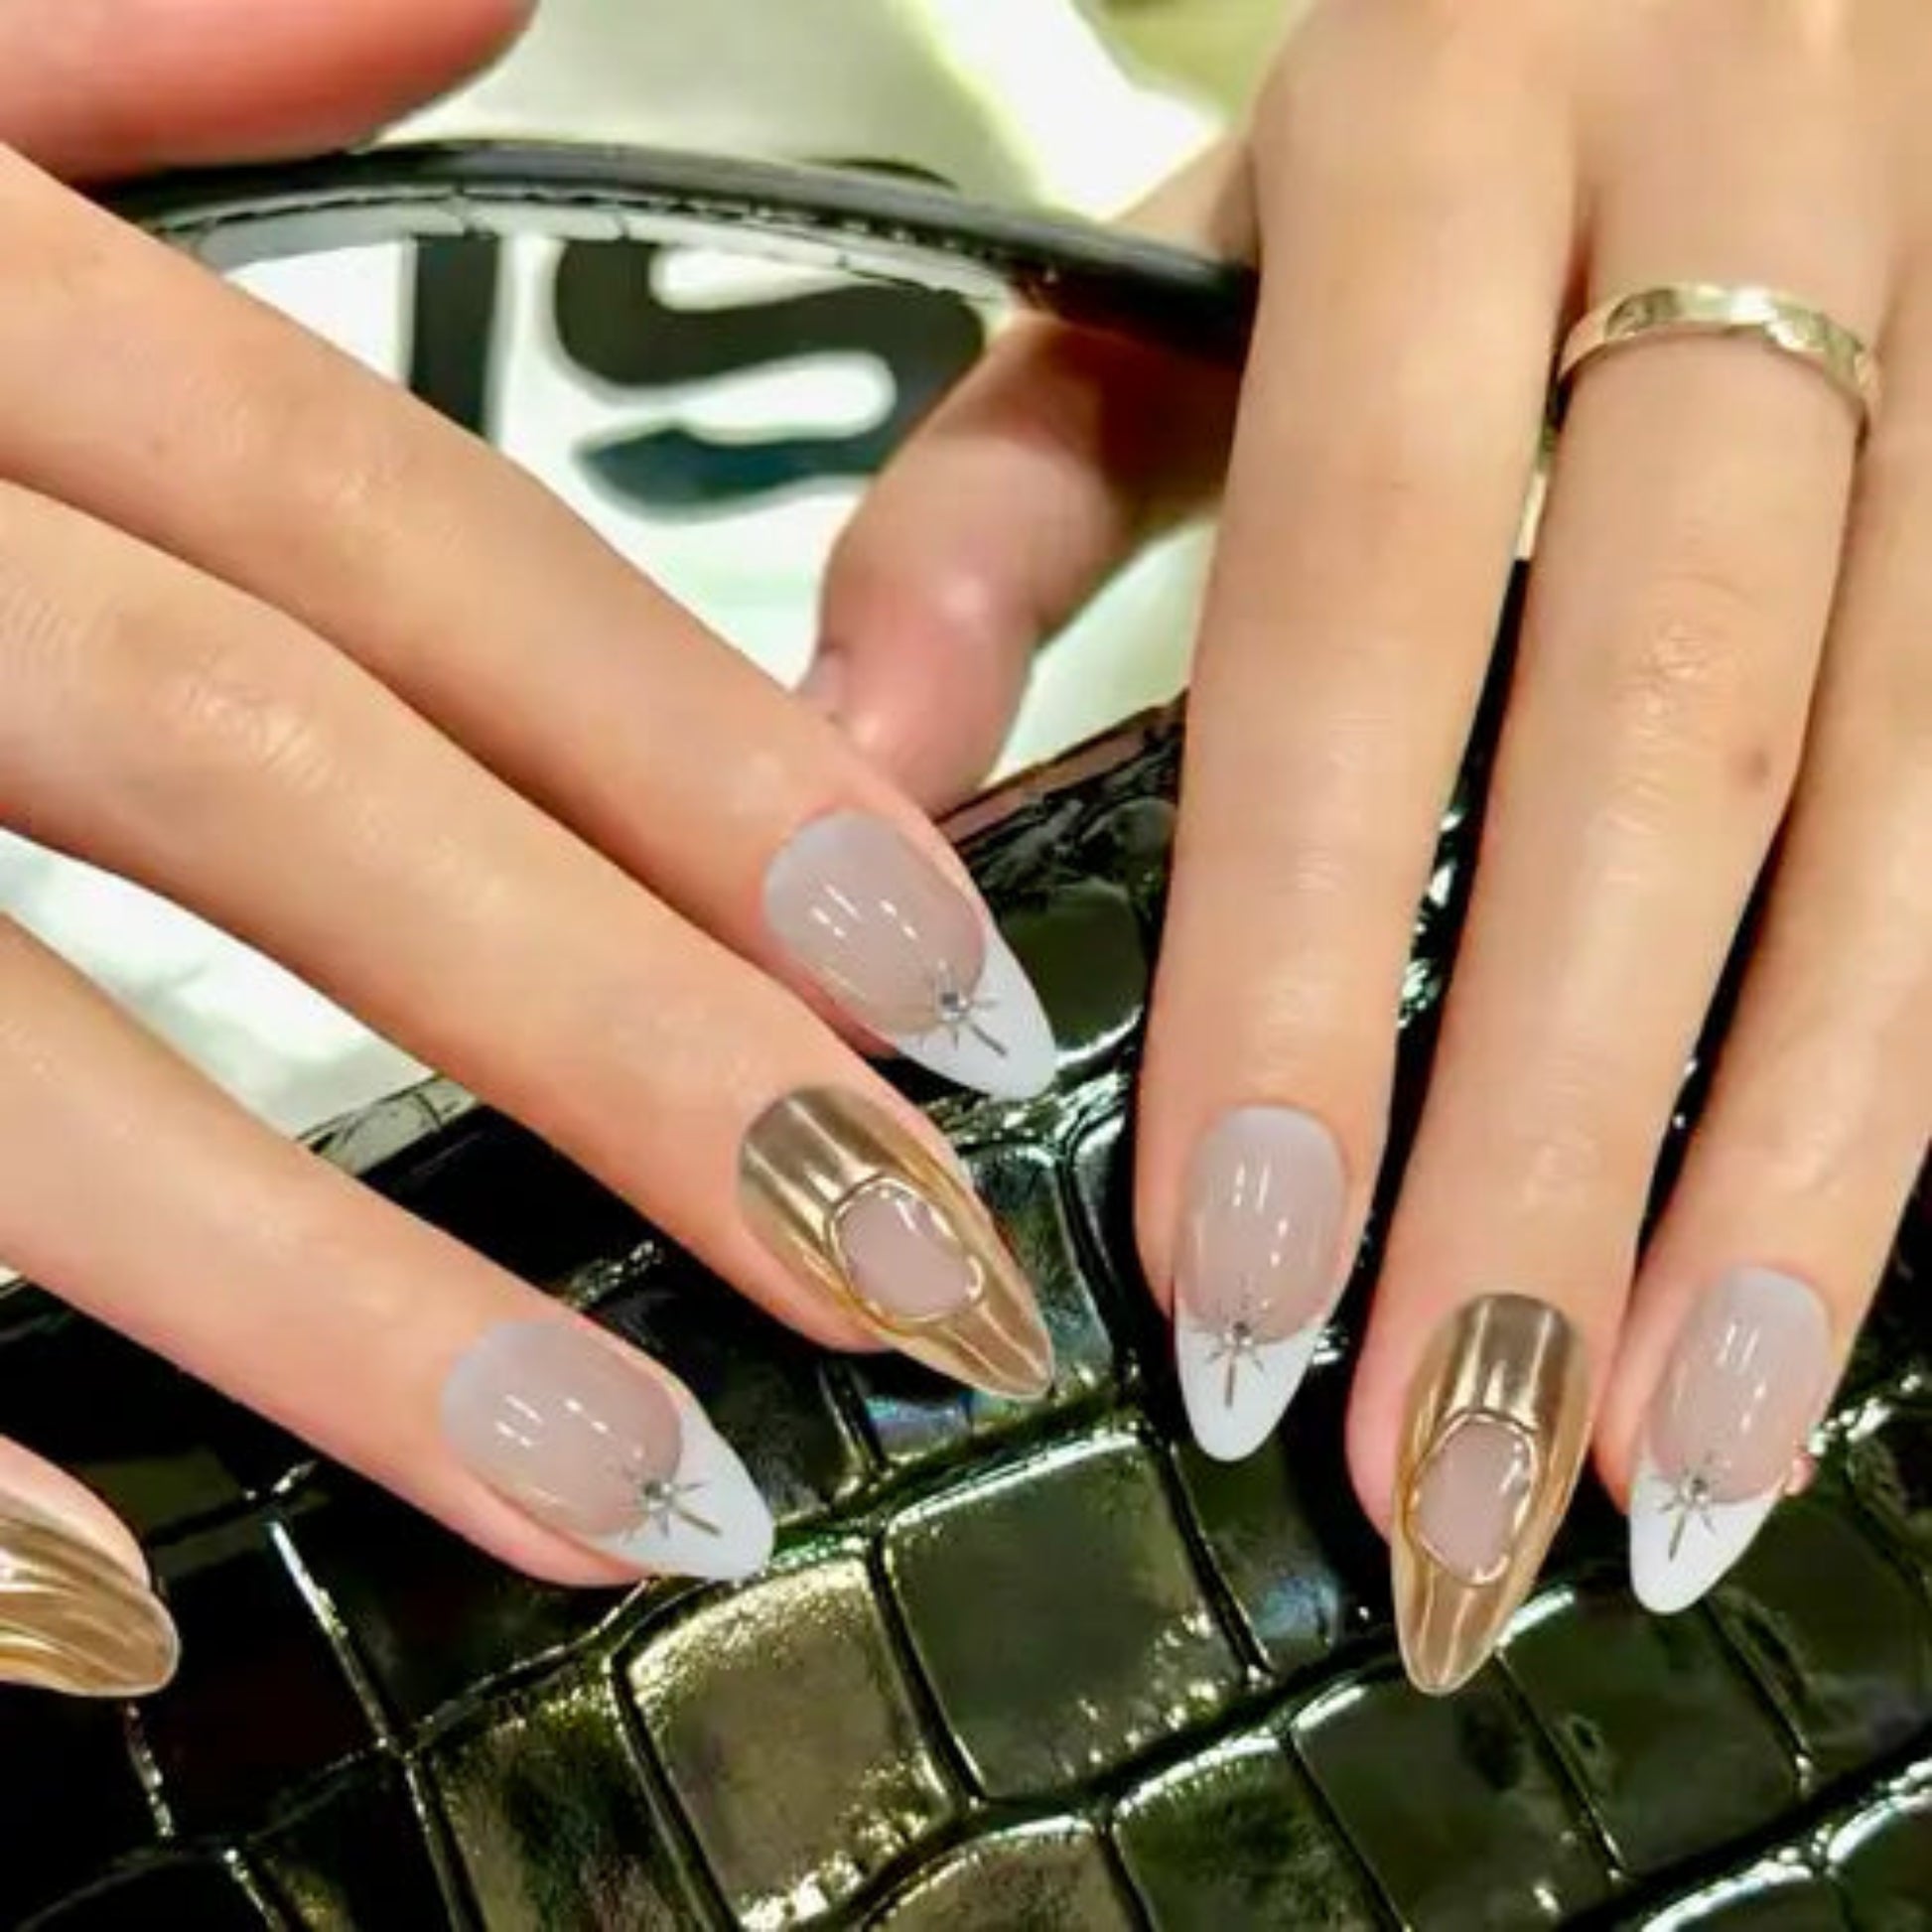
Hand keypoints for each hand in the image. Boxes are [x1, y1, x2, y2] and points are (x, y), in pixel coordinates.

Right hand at [0, 0, 1064, 1691]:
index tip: (932, 975)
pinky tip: (107, 1614)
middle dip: (618, 1037)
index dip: (695, 755)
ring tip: (635, 1492)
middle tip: (893, 1261)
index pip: (400, 526)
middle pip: (274, 776)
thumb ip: (126, 41)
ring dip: (344, 1308)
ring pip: (12, 1061)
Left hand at [820, 0, 1931, 1690]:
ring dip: (1790, 1182)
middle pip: (1657, 748)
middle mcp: (1746, 221)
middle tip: (1433, 1458)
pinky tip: (1807, 1278)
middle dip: (1548, 1147)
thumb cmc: (1433, 107)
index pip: (1348, 604)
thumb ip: (1003, 498)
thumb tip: (861, 774)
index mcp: (1447, 133)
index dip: (1300, 960)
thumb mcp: (1184, 246)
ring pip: (1909, 811)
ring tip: (1658, 1465)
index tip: (1237, 1266)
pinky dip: (1912, 1070)